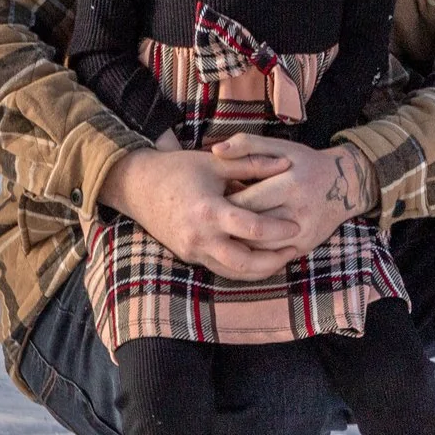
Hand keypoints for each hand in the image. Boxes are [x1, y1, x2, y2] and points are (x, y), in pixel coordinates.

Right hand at [98, 145, 300, 280]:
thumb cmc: (178, 169)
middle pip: (245, 263)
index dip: (278, 229)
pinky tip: (261, 258)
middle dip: (273, 260)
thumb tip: (287, 163)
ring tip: (283, 256)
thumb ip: (252, 163)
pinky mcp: (189, 256)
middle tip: (295, 248)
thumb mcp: (215, 162)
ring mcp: (192, 250)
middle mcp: (199, 237)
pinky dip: (243, 268)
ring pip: (233, 272)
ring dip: (261, 269)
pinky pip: (220, 268)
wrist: (137, 186)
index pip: (251, 228)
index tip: (296, 225)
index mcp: (208, 211)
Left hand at [215, 134, 378, 252]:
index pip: (246, 201)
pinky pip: (271, 256)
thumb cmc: (306, 163)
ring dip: (237, 241)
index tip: (212, 200)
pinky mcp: (305, 247)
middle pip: (250, 227)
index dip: (224, 203)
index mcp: (291, 184)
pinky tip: (242, 241)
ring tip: (224, 230)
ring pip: (258, 247)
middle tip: (213, 219)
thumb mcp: (281, 147)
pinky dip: (253, 251)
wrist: (346, 186)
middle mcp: (299, 211)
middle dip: (228, 224)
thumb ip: (247, 145)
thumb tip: (215, 151)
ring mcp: (303, 233)